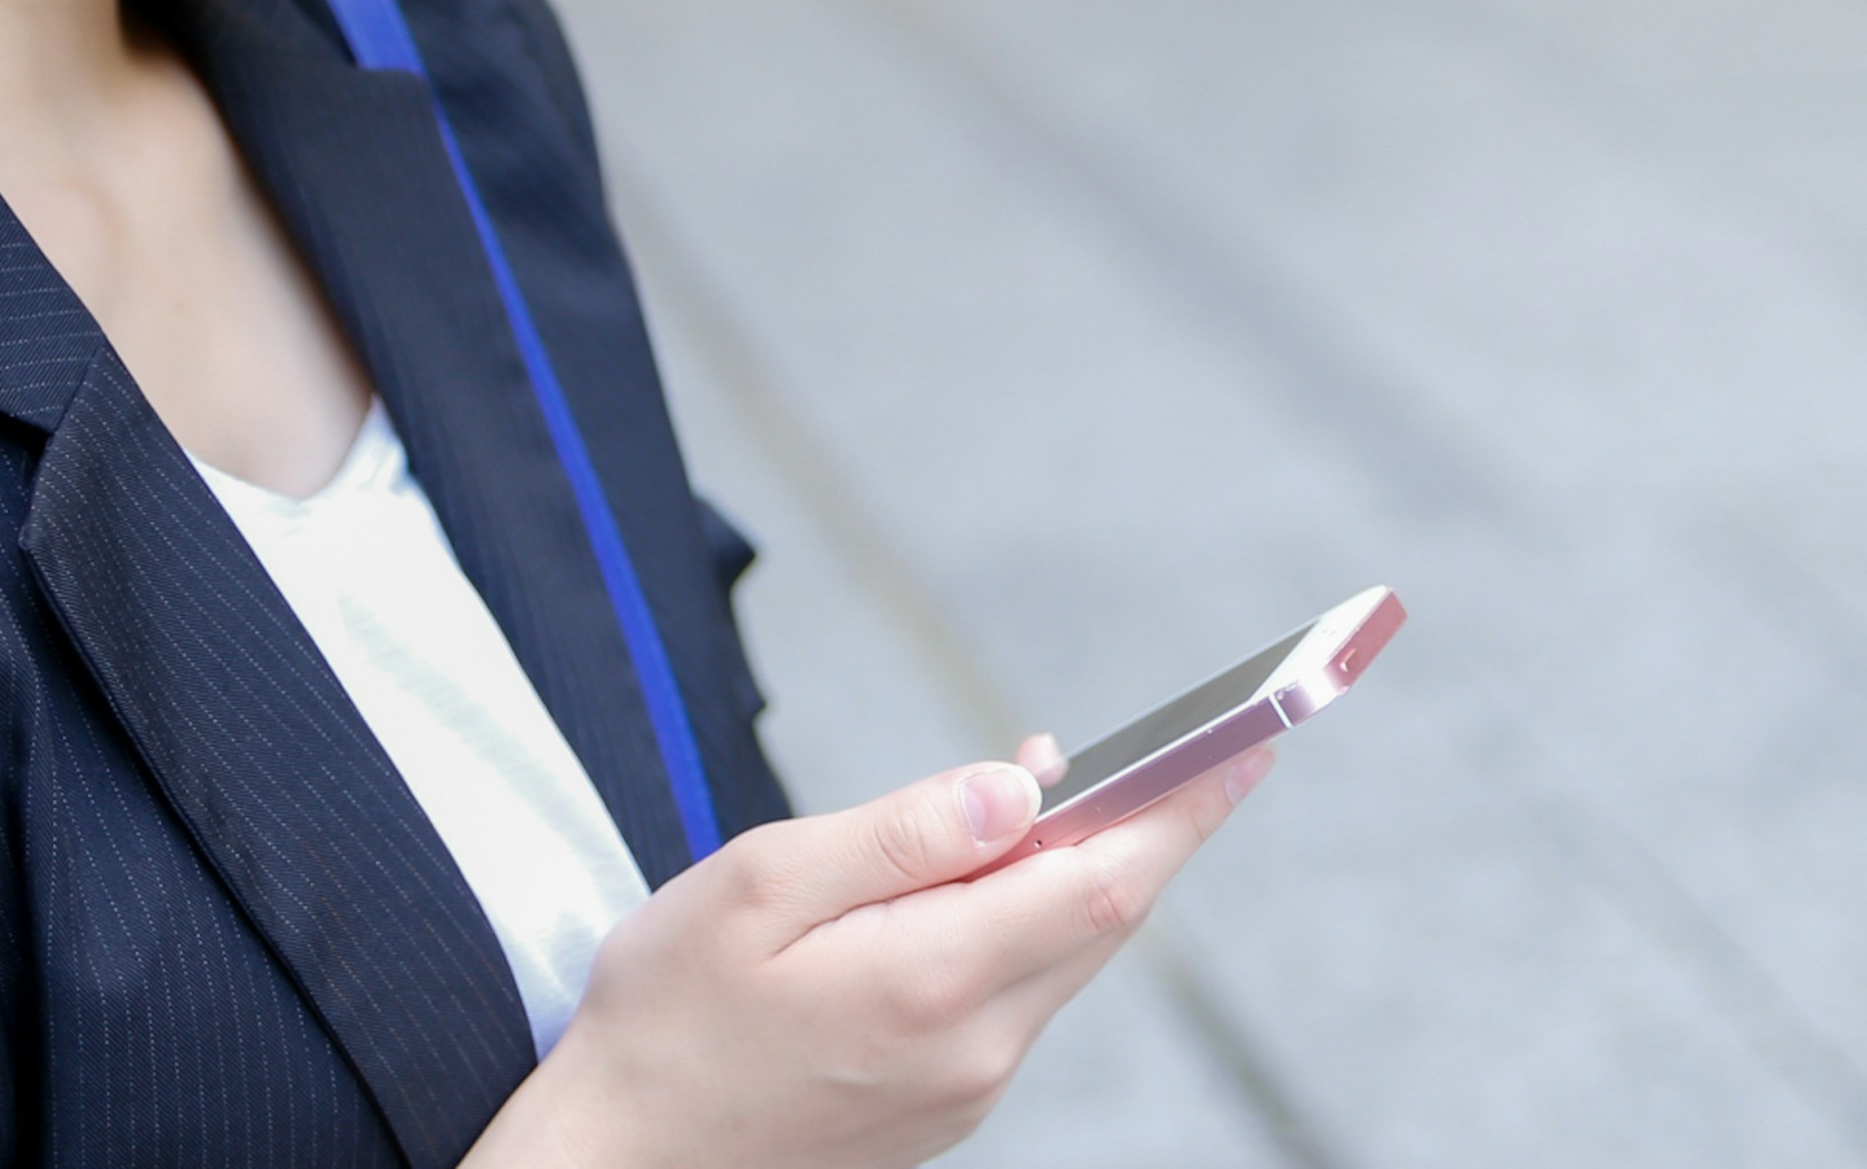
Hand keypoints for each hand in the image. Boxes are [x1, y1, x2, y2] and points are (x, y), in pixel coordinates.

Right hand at [474, 740, 1270, 1168]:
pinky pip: (1016, 992)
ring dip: (1078, 867)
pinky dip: (1025, 919)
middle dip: (1152, 822)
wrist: (614, 1165)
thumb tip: (1020, 784)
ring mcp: (966, 1087)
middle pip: (1104, 915)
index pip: (1105, 880)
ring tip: (1053, 787)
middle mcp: (974, 1048)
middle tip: (1197, 741)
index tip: (1252, 742)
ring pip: (1061, 953)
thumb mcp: (759, 886)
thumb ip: (900, 835)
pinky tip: (986, 875)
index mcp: (932, 982)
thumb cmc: (665, 1014)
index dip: (1187, 806)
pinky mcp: (944, 1105)